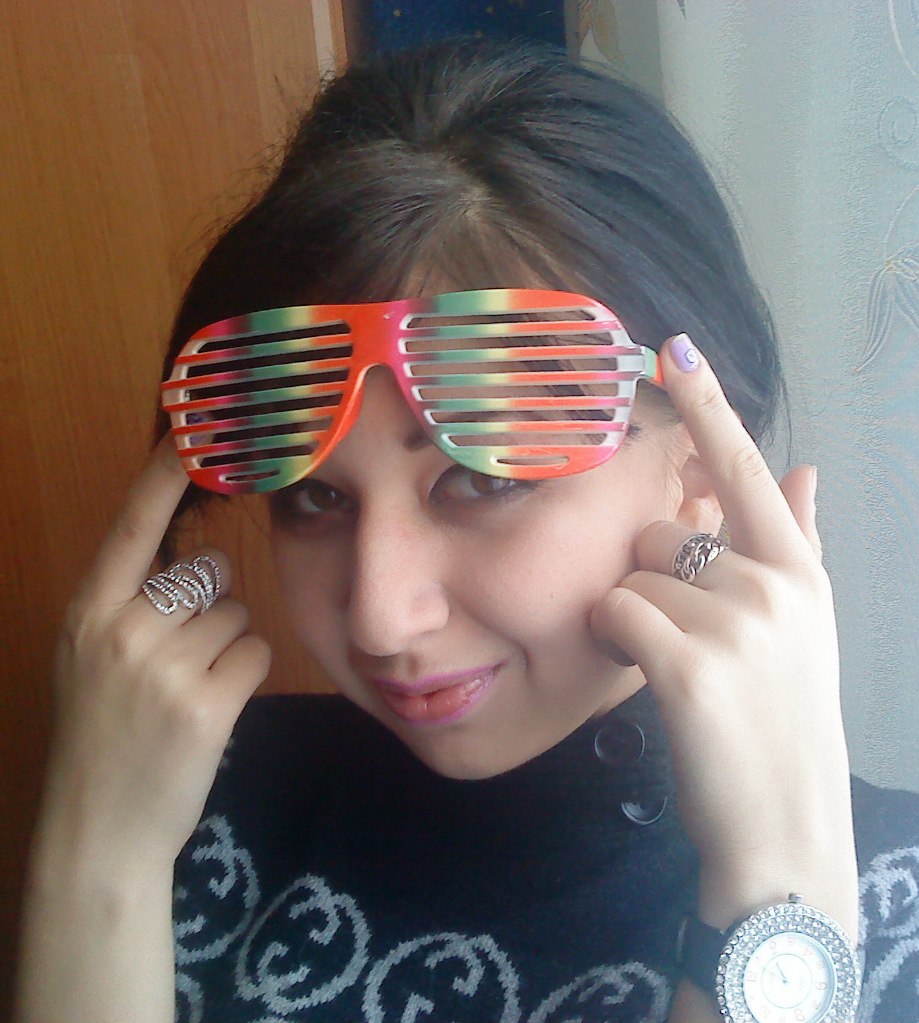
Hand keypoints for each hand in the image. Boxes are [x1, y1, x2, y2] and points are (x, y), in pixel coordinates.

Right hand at [38, 432, 271, 870]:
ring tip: (190, 688)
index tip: (193, 428)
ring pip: (238, 612)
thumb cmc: (102, 736)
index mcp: (87, 612)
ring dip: (229, 644)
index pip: (132, 526)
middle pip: (209, 573)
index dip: (164, 476)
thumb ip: (129, 606)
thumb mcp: (92, 658)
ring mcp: (163, 667)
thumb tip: (196, 562)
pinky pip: (256, 651)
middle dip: (211, 605)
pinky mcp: (207, 704)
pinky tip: (214, 706)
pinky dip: (246, 674)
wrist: (98, 829)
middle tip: (182, 656)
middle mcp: (122, 629)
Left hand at [589, 335, 857, 935]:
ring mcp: (736, 623)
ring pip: (632, 578)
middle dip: (656, 582)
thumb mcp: (804, 626)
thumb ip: (799, 540)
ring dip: (637, 620)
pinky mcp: (689, 665)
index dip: (707, 406)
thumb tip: (802, 466)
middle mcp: (774, 584)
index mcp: (799, 571)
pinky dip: (618, 644)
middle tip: (691, 645)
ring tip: (683, 673)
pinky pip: (616, 615)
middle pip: (660, 537)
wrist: (784, 826)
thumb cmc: (780, 721)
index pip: (743, 470)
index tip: (673, 345)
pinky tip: (658, 687)